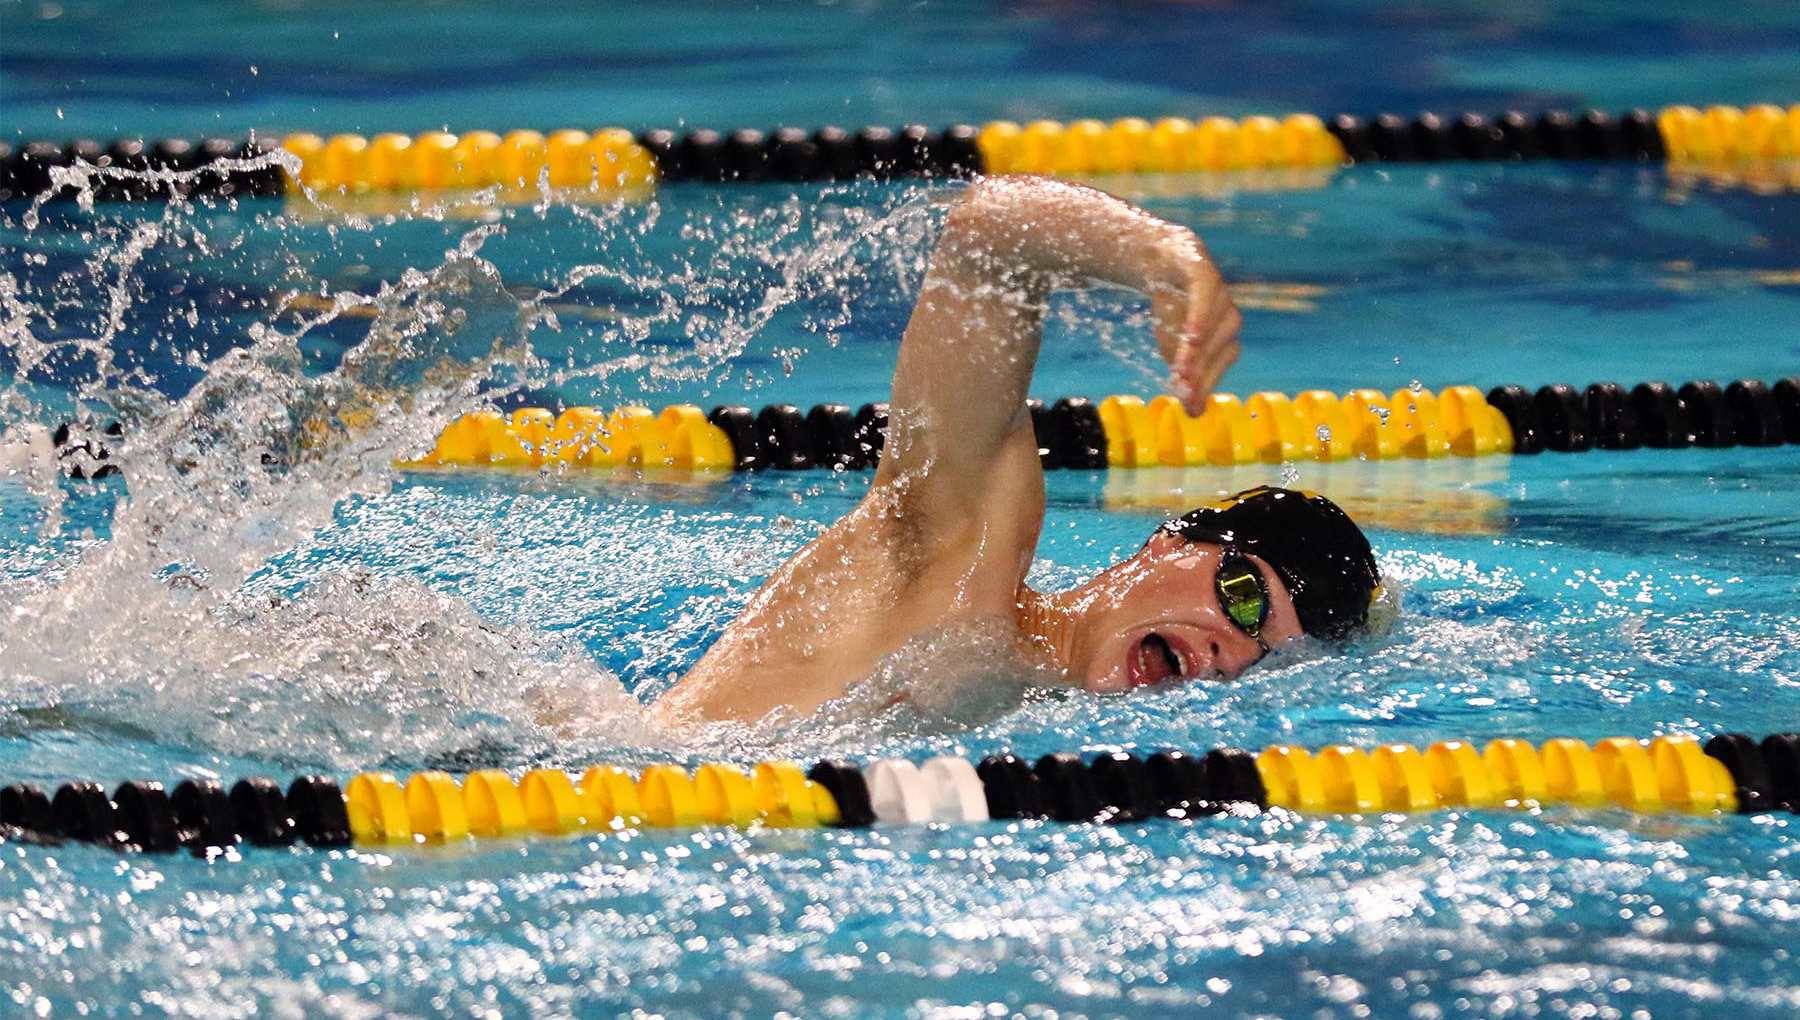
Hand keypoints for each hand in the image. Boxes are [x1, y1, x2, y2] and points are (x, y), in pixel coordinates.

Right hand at [1149, 231, 1241, 414]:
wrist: (1166, 260)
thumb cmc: (1174, 311)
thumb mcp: (1174, 348)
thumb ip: (1186, 376)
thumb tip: (1193, 413)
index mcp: (1226, 339)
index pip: (1219, 366)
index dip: (1206, 385)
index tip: (1188, 405)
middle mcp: (1230, 318)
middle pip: (1216, 349)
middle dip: (1199, 373)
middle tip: (1182, 394)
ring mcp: (1220, 294)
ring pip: (1211, 326)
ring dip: (1196, 351)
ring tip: (1180, 372)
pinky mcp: (1204, 271)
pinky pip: (1204, 295)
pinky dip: (1200, 316)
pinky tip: (1191, 336)